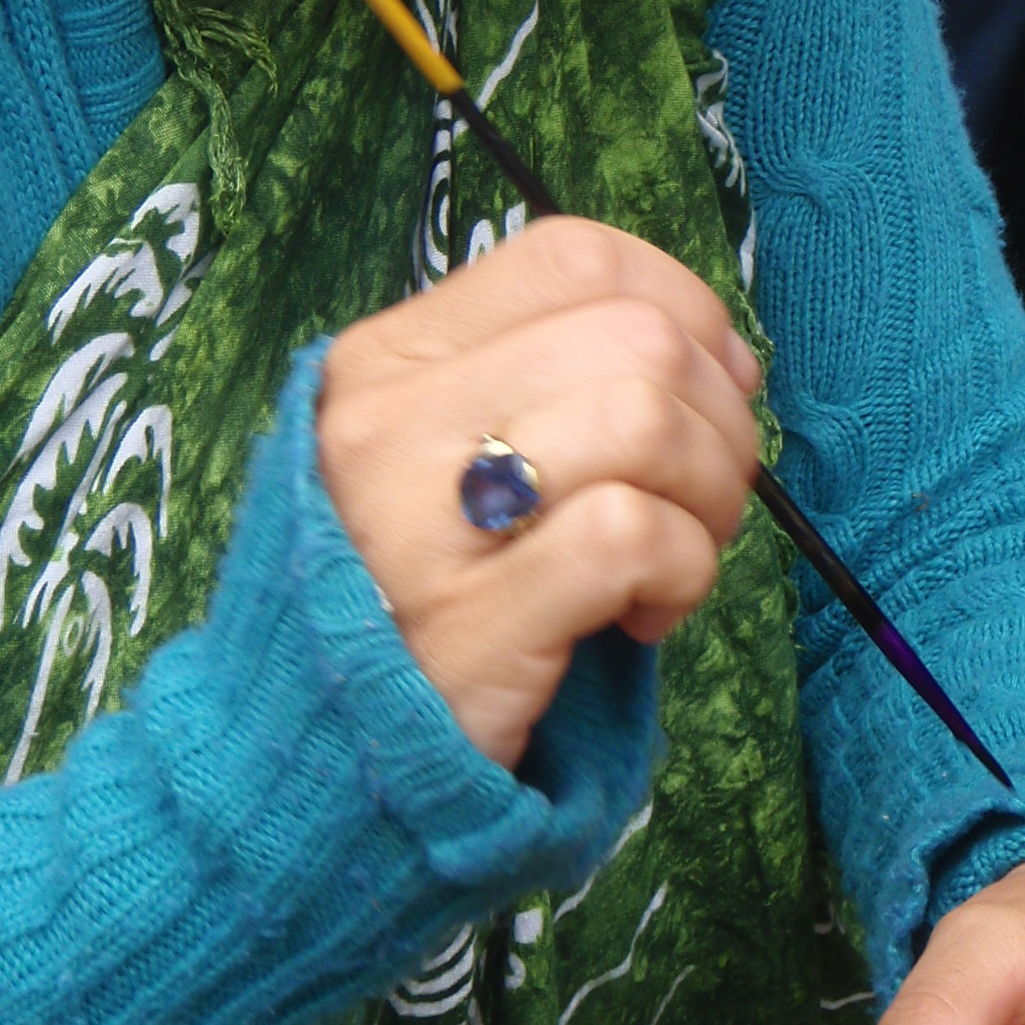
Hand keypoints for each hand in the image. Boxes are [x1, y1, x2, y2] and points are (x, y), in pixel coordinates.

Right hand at [317, 215, 759, 766]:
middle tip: (702, 499)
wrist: (306, 769)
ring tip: (676, 557)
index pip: (570, 254)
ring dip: (710, 492)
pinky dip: (681, 570)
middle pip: (634, 335)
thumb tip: (718, 352)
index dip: (682, 305)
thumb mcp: (444, 465)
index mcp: (387, 361)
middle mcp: (389, 421)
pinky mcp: (467, 622)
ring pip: (644, 416)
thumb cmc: (414, 603)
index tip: (713, 383)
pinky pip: (632, 534)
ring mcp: (418, 521)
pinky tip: (642, 617)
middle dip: (718, 416)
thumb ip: (549, 388)